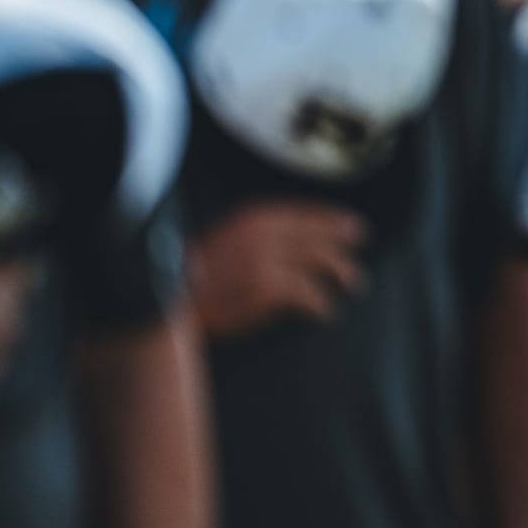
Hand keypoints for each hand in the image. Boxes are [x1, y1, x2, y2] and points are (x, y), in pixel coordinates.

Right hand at [189, 202, 367, 337]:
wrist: (167, 295)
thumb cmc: (192, 272)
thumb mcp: (227, 234)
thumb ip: (259, 232)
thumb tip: (293, 239)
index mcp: (256, 216)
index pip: (308, 213)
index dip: (334, 221)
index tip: (354, 228)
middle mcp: (266, 232)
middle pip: (321, 237)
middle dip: (345, 248)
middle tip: (359, 261)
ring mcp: (268, 259)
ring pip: (322, 263)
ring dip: (344, 275)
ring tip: (354, 286)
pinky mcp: (268, 287)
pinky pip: (309, 294)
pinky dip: (322, 305)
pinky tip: (327, 314)